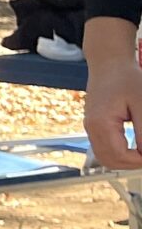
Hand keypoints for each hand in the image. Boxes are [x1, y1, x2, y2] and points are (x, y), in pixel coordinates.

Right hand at [82, 20, 141, 170]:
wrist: (109, 64)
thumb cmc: (126, 78)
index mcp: (100, 123)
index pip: (119, 155)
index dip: (140, 160)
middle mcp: (91, 128)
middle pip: (109, 161)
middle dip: (133, 163)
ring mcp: (91, 128)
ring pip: (106, 158)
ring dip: (126, 161)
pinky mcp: (95, 128)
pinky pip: (105, 150)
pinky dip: (120, 154)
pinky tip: (135, 146)